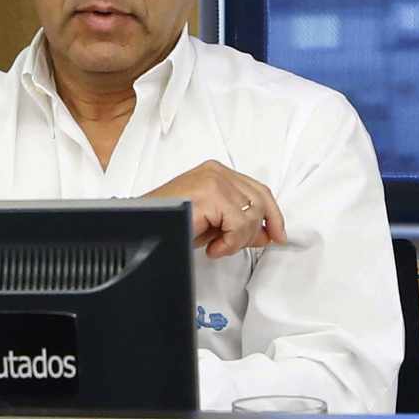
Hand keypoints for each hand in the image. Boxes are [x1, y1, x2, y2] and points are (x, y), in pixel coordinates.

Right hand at [144, 160, 286, 258]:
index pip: (258, 190)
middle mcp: (217, 171)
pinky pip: (239, 224)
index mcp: (217, 173)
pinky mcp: (210, 193)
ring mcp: (214, 180)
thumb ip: (239, 223)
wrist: (141, 226)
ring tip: (216, 246)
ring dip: (238, 240)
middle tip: (232, 246)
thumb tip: (268, 233)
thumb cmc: (169, 225)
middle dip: (253, 231)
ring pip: (252, 214)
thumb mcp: (212, 224)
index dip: (273, 215)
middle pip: (260, 201)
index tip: (277, 235)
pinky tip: (212, 247)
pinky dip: (230, 243)